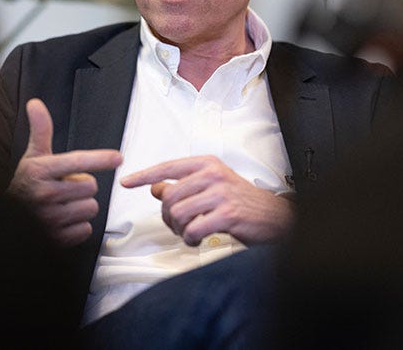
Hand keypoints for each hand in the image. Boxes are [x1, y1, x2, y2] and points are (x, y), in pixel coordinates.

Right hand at [7, 98, 121, 246]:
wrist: (8, 217)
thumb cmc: (26, 183)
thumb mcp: (32, 156)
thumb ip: (40, 130)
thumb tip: (35, 103)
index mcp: (40, 170)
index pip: (76, 162)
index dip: (99, 159)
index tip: (117, 158)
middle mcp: (44, 194)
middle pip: (90, 186)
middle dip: (82, 186)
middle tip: (64, 186)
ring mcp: (50, 218)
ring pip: (90, 208)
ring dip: (81, 206)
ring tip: (63, 203)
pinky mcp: (56, 238)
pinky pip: (86, 229)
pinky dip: (78, 226)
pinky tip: (63, 221)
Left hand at [121, 155, 293, 246]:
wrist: (275, 217)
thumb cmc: (243, 202)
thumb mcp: (212, 186)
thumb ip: (185, 185)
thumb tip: (156, 187)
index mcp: (208, 164)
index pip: (168, 167)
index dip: (144, 175)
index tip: (127, 181)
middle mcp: (213, 175)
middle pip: (169, 195)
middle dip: (167, 216)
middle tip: (176, 225)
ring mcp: (221, 193)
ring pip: (178, 213)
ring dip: (179, 230)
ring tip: (189, 233)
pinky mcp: (227, 214)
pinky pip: (193, 229)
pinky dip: (190, 239)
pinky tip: (197, 239)